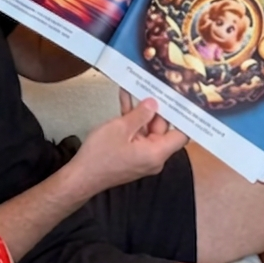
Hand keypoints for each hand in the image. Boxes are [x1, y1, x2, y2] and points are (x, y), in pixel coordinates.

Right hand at [72, 97, 188, 194]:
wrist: (82, 176)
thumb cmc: (101, 154)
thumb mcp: (120, 128)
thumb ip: (140, 115)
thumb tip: (154, 103)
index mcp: (157, 153)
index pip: (180, 135)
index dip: (182, 117)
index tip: (180, 99)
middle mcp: (154, 157)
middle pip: (162, 129)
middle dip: (156, 108)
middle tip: (154, 86)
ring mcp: (143, 156)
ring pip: (147, 129)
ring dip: (140, 111)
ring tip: (136, 87)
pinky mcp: (132, 154)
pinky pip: (137, 135)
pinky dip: (131, 120)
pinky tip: (125, 100)